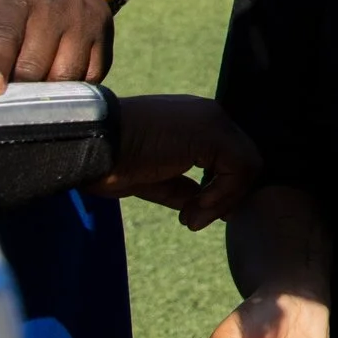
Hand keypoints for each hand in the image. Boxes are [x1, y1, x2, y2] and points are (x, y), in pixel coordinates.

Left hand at [0, 0, 107, 94]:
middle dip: (15, 90)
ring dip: (44, 94)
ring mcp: (85, 19)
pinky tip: (52, 82)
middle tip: (0, 101)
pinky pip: (91, 77)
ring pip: (66, 76)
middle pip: (35, 64)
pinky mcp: (105, 35)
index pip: (4, 34)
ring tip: (25, 92)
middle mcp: (54, 4)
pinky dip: (71, 90)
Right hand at [87, 96, 259, 227]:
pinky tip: (193, 208)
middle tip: (194, 220)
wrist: (91, 145)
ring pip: (246, 167)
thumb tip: (208, 206)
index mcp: (194, 124)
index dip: (219, 190)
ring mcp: (214, 123)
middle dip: (224, 197)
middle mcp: (209, 117)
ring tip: (191, 218)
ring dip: (221, 201)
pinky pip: (241, 169)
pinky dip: (222, 195)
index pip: (227, 159)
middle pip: (242, 162)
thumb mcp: (153, 178)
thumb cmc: (112, 161)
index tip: (195, 214)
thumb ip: (183, 189)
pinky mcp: (213, 135)